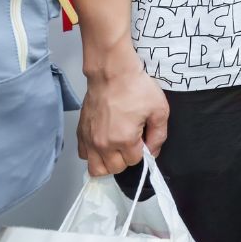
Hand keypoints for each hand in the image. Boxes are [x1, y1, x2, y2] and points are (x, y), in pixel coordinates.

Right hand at [79, 61, 168, 176]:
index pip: (135, 161)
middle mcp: (103, 144)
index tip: (143, 137)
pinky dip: (93, 154)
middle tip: (131, 142)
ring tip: (116, 148)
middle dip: (126, 159)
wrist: (112, 73)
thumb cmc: (137, 88)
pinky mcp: (80, 132)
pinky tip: (103, 142)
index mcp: (124, 140)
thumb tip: (153, 152)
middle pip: (115, 169)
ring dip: (108, 163)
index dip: (142, 151)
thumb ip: (159, 136)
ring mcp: (89, 139)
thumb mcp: (160, 110)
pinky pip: (84, 155)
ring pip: (96, 168)